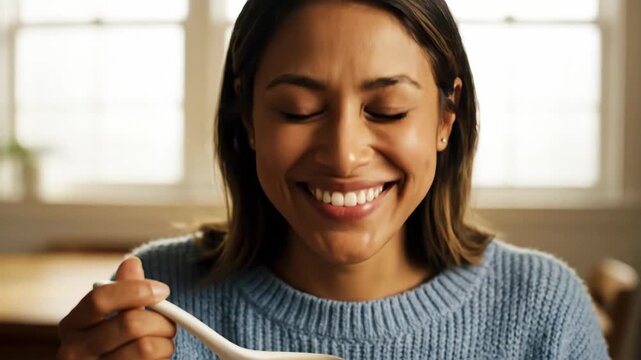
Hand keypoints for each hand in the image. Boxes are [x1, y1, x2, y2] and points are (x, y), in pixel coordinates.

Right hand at [57, 257, 176, 358]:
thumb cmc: (114, 342)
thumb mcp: (113, 316)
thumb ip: (124, 291)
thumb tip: (132, 263)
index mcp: (72, 324)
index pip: (100, 299)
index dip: (137, 290)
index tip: (163, 290)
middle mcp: (73, 351)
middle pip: (130, 324)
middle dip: (161, 320)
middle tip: (170, 324)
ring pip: (146, 348)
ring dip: (165, 343)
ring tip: (162, 344)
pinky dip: (162, 359)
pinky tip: (156, 359)